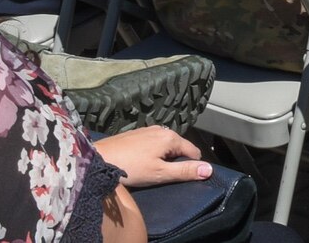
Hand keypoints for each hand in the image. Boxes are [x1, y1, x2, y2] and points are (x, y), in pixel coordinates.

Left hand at [96, 126, 211, 187]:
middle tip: (163, 177)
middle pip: (180, 147)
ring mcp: (148, 130)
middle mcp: (162, 129)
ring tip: (151, 172)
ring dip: (164, 158)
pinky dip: (153, 154)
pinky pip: (153, 144)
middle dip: (176, 162)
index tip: (181, 178)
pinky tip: (141, 164)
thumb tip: (209, 170)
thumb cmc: (131, 168)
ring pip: (166, 146)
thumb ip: (185, 171)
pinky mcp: (136, 134)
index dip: (192, 166)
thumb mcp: (160, 174)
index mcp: (171, 137)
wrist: (99, 159)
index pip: (194, 151)